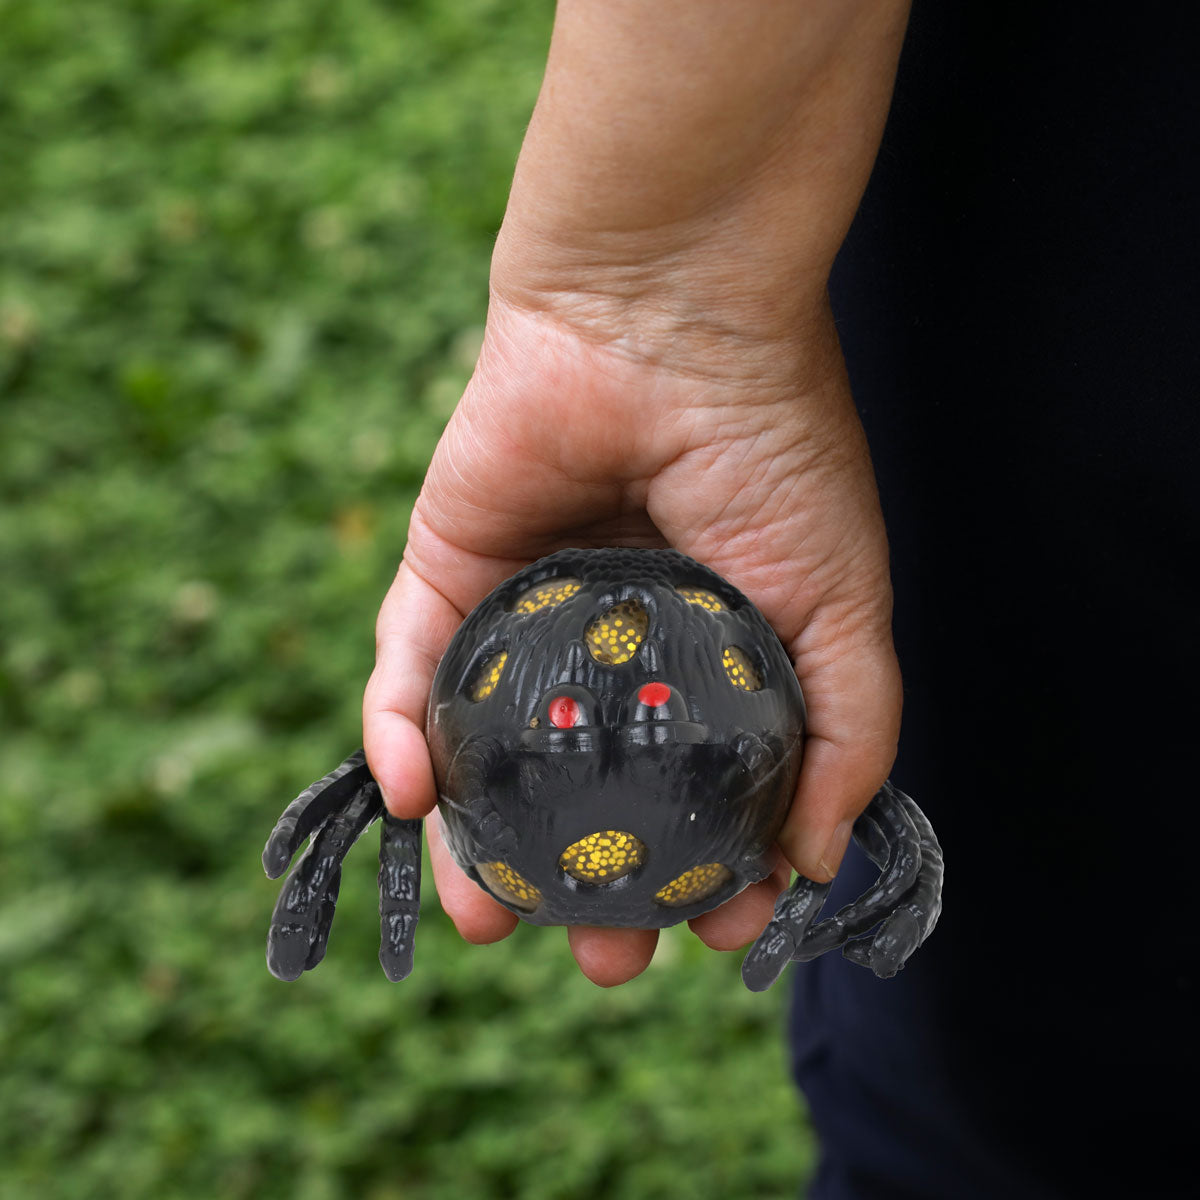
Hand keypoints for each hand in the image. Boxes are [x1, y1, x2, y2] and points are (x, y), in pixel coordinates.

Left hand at [363, 290, 900, 985]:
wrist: (668, 313)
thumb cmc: (772, 448)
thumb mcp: (842, 605)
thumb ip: (846, 731)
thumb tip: (816, 859)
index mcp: (706, 653)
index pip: (692, 789)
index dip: (701, 868)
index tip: (709, 931)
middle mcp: (610, 643)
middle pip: (582, 786)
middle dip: (585, 880)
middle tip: (602, 955)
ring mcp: (526, 611)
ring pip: (488, 750)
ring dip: (479, 841)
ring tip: (489, 920)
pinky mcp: (449, 567)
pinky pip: (410, 671)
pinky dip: (402, 738)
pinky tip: (414, 804)